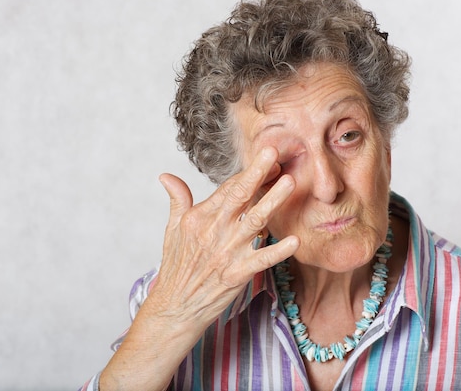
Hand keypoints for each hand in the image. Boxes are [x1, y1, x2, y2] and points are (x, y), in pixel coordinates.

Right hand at [99, 147, 299, 390]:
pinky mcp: (236, 274)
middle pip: (240, 197)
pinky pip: (260, 260)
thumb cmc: (176, 266)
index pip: (227, 188)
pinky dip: (277, 251)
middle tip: (275, 153)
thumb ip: (177, 199)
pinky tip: (294, 240)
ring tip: (289, 182)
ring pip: (254, 222)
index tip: (268, 157)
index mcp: (199, 217)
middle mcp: (214, 231)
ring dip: (272, 201)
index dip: (249, 172)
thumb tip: (166, 176)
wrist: (175, 306)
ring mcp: (226, 252)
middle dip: (258, 173)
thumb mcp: (172, 229)